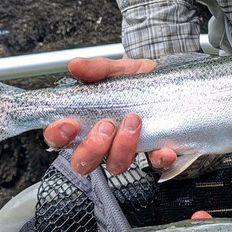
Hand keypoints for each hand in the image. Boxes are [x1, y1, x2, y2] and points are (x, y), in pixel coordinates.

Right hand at [42, 56, 177, 174]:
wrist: (172, 83)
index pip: (60, 139)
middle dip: (92, 147)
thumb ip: (97, 69)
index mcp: (87, 123)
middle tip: (106, 125)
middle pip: (84, 162)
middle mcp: (104, 142)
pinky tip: (164, 149)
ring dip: (123, 147)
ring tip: (134, 121)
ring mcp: (128, 151)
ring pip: (116, 165)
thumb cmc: (138, 82)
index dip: (58, 137)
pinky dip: (159, 159)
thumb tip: (76, 65)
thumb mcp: (118, 70)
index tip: (69, 125)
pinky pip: (155, 164)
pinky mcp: (154, 154)